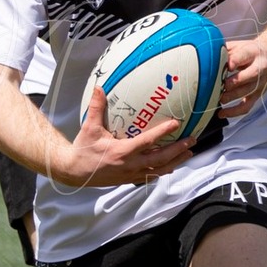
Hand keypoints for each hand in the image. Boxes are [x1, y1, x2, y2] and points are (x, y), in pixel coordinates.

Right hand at [53, 86, 196, 188]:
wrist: (75, 172)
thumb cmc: (83, 149)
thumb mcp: (89, 127)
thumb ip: (96, 107)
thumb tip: (98, 86)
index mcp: (122, 152)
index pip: (148, 141)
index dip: (163, 132)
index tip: (176, 124)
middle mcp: (130, 165)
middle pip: (161, 159)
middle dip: (178, 149)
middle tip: (192, 140)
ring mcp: (131, 174)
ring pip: (159, 170)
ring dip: (176, 161)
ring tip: (189, 153)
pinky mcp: (130, 179)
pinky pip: (152, 176)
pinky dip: (164, 170)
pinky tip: (172, 165)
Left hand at [219, 39, 266, 118]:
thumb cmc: (251, 51)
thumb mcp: (240, 45)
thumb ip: (226, 50)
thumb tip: (208, 56)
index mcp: (253, 52)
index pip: (244, 55)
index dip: (235, 60)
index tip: (227, 65)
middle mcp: (259, 68)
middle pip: (249, 76)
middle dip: (233, 82)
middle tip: (219, 86)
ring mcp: (259, 83)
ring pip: (247, 92)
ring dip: (231, 97)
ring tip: (218, 99)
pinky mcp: (257, 95)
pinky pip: (247, 106)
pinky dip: (234, 112)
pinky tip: (222, 113)